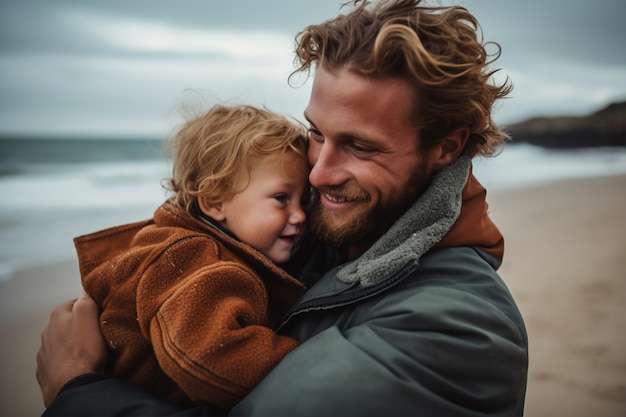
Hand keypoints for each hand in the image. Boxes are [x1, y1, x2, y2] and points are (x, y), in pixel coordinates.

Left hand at [36, 292, 107, 406]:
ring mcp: (45, 351)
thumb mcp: (89, 315)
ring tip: (90, 352)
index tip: (101, 316)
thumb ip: (87, 298)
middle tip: (98, 334)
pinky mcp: (46, 369)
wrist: (74, 385)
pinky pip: (59, 360)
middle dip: (81, 326)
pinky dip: (68, 360)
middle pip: (68, 322)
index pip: (77, 302)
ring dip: (73, 344)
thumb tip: (87, 289)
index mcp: (58, 315)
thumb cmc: (84, 350)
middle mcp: (47, 331)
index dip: (91, 308)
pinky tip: (79, 365)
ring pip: (62, 341)